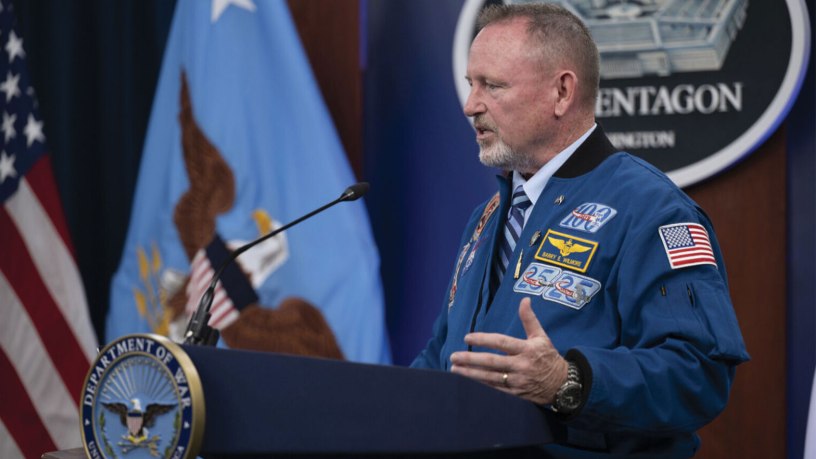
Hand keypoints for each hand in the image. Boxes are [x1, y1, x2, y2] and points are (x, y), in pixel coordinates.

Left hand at [449, 297, 567, 404]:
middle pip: (492, 362)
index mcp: (526, 349)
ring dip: (470, 374)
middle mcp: (521, 365)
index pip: (501, 342)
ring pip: (490, 378)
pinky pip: (495, 391)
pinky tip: (466, 383)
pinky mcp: (516, 395)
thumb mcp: (541, 336)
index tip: (467, 337)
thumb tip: (525, 300)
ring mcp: (517, 382)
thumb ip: (529, 319)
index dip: (483, 339)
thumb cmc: (549, 357)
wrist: (563, 385)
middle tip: (453, 356)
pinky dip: (480, 387)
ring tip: (454, 369)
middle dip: (471, 359)